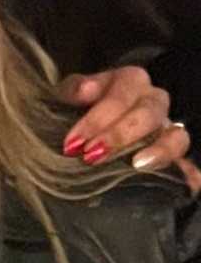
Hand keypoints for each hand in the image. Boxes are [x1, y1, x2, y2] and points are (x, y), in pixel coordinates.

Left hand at [59, 67, 193, 179]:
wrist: (98, 118)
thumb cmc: (84, 104)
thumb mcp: (73, 91)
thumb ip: (74, 88)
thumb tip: (84, 91)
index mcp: (130, 79)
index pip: (117, 98)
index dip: (95, 121)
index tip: (73, 143)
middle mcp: (154, 99)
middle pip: (146, 115)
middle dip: (118, 136)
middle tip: (91, 156)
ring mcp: (169, 126)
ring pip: (176, 136)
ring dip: (158, 151)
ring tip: (136, 165)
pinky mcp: (175, 151)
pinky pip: (188, 160)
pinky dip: (187, 170)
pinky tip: (184, 182)